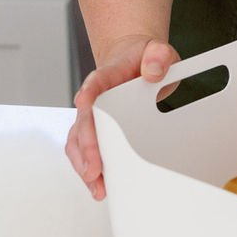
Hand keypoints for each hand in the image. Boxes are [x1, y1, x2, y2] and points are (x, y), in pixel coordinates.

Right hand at [65, 35, 178, 200]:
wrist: (134, 61)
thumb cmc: (143, 58)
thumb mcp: (158, 51)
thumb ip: (157, 56)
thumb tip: (153, 71)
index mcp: (109, 74)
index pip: (96, 82)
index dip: (89, 92)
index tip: (83, 100)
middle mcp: (94, 96)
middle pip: (84, 120)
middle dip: (87, 146)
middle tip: (94, 169)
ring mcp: (92, 114)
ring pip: (78, 140)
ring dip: (83, 163)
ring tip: (96, 185)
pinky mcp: (94, 129)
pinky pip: (83, 150)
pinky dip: (87, 168)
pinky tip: (97, 185)